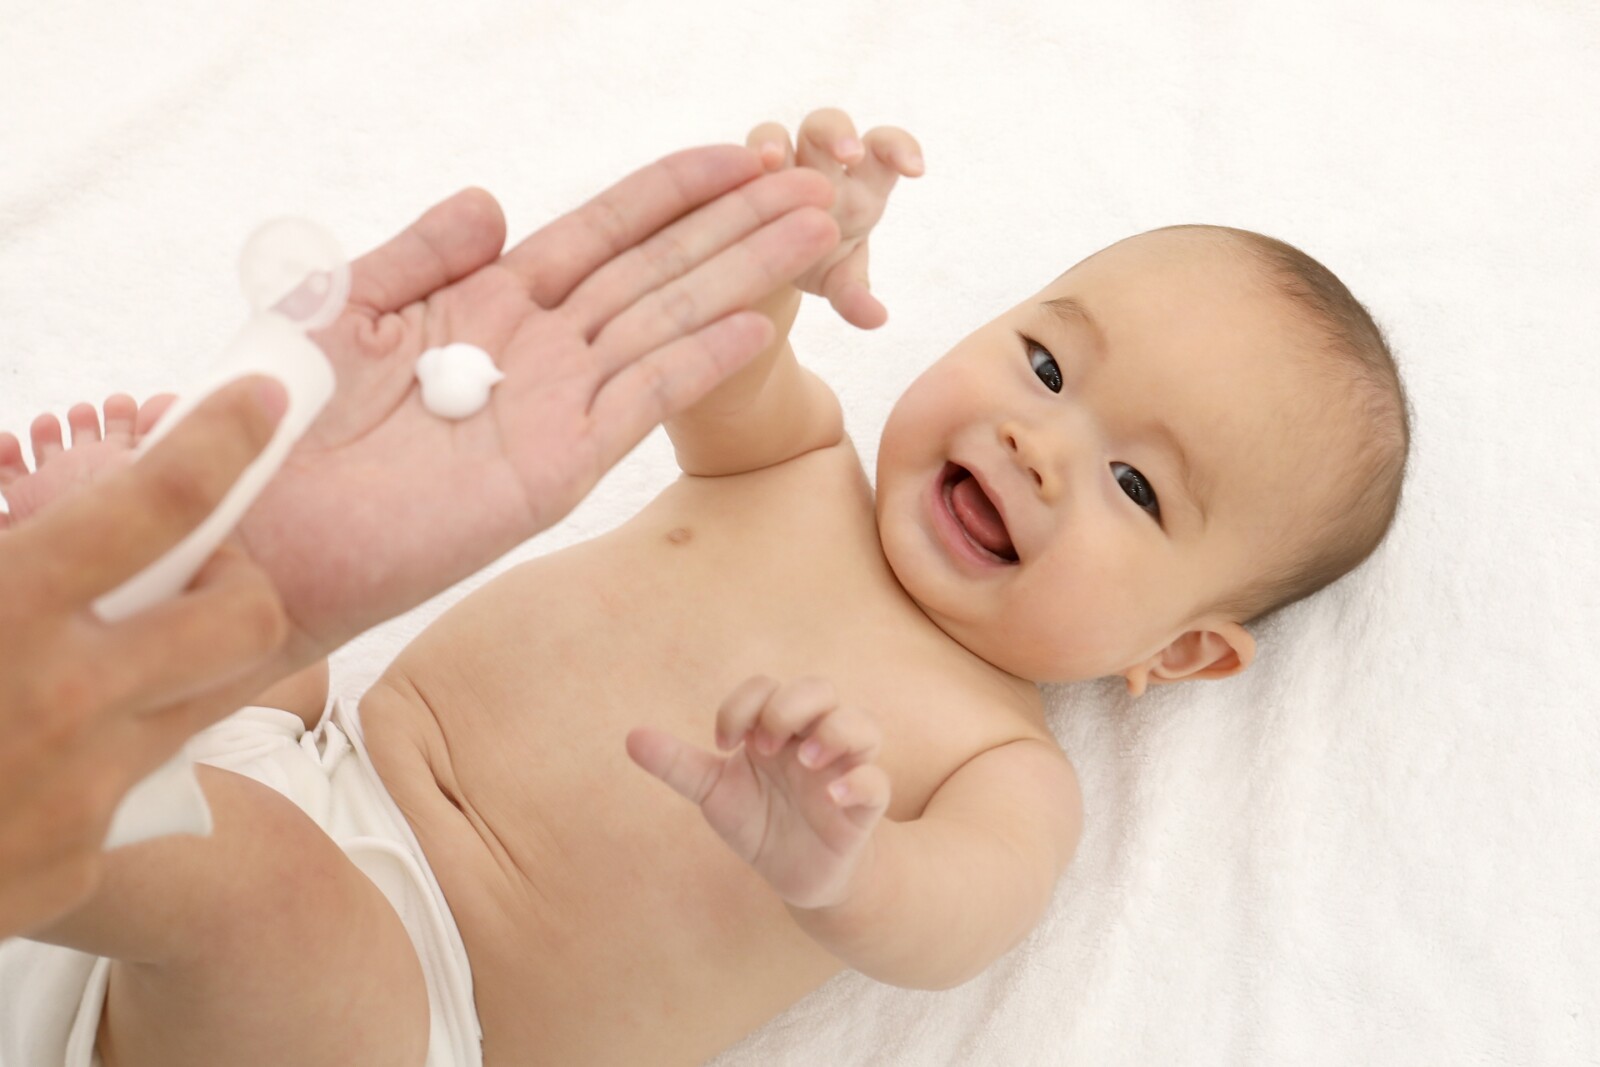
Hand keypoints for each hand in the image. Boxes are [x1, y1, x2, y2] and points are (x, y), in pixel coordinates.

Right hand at [0, 378, 288, 936]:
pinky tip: (24, 759)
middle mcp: (62, 705)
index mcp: (4, 613)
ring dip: (180, 663)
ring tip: (98, 654)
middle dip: (237, 582)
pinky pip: (128, 786)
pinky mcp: (76, 860)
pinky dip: (95, 756)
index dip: (225, 439)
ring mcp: (79, 795)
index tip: (262, 402)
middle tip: (188, 570)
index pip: (159, 504)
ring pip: (209, 703)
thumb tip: (27, 467)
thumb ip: (4, 535)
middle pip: (248, 619)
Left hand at [238, 146, 840, 653]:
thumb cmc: (285, 420)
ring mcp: (558, 405)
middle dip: (738, 226)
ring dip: (745, 276)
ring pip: (669, 320)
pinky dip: (700, 361)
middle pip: (659, 268)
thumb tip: (493, 202)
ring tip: (819, 231)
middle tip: (815, 187)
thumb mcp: (342, 306)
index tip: (741, 156)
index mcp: (490, 301)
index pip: (604, 230)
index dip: (673, 191)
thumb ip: (422, 252)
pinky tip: (757, 324)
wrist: (263, 534)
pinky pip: (643, 400)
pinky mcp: (560, 466)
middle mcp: (541, 347)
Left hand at [627, 675, 890, 909]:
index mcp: (777, 729)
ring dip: (832, 733)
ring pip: (862, 723)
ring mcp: (843, 769)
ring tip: (803, 761)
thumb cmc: (760, 823)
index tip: (722, 743)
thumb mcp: (714, 794)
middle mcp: (814, 739)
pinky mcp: (863, 808)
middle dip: (787, 707)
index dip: (742, 704)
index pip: (766, 687)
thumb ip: (678, 765)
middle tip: (761, 747)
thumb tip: (629, 738)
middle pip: (818, 688)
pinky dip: (859, 782)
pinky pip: (877, 781)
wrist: (798, 876)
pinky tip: (831, 796)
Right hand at [747, 108, 923, 329]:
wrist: (771, 267)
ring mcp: (772, 167)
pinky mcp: (734, 177)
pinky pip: (729, 163)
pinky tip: (727, 187)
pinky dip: (730, 169)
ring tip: (771, 162)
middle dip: (837, 134)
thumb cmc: (819, 262)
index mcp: (858, 185)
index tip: (916, 170)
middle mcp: (817, 166)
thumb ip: (855, 295)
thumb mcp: (838, 281)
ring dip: (772, 142)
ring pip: (773, 133)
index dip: (900, 148)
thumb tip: (875, 319)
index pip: (883, 148)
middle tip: (848, 155)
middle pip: (827, 125)